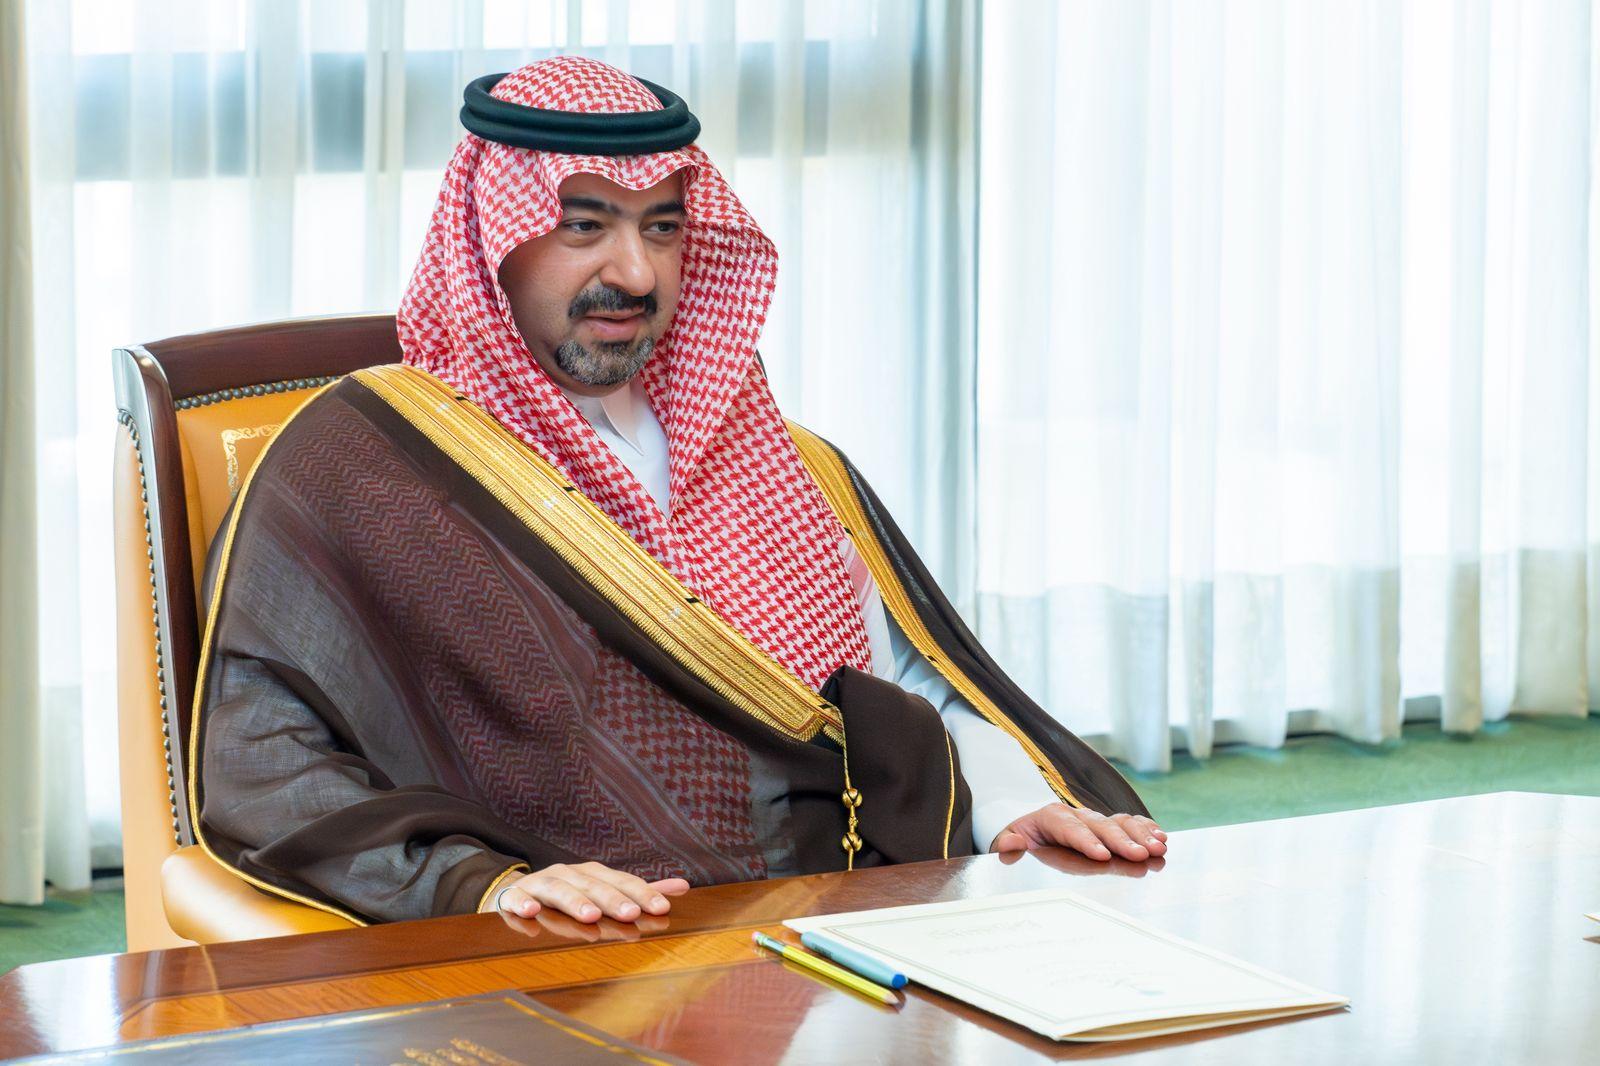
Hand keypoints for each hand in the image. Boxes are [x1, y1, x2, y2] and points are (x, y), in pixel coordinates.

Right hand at [490, 862, 690, 922]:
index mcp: (592, 875)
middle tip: (630, 914)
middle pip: (592, 885)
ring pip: (558, 890)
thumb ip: (640, 892)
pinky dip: (522, 903)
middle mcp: (569, 875)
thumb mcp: (605, 892)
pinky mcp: (512, 897)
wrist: (516, 893)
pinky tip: (530, 913)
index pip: (621, 882)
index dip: (641, 894)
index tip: (662, 909)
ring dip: (574, 901)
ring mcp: (540, 884)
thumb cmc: (569, 895)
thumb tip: (683, 887)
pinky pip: (516, 898)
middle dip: (611, 899)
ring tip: (590, 916)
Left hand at [990, 804, 1166, 861]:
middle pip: (1101, 826)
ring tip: (1159, 849)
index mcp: (1051, 818)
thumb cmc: (1022, 838)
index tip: (1102, 857)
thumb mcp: (1007, 840)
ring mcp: (1096, 819)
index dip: (1086, 842)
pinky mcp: (1110, 826)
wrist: (1032, 827)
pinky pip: (1131, 824)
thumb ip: (1007, 844)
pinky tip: (1162, 839)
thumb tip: (1014, 843)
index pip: (1070, 830)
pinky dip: (1147, 829)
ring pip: (1121, 823)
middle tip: (1141, 856)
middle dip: (1122, 841)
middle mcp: (1078, 815)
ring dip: (1141, 835)